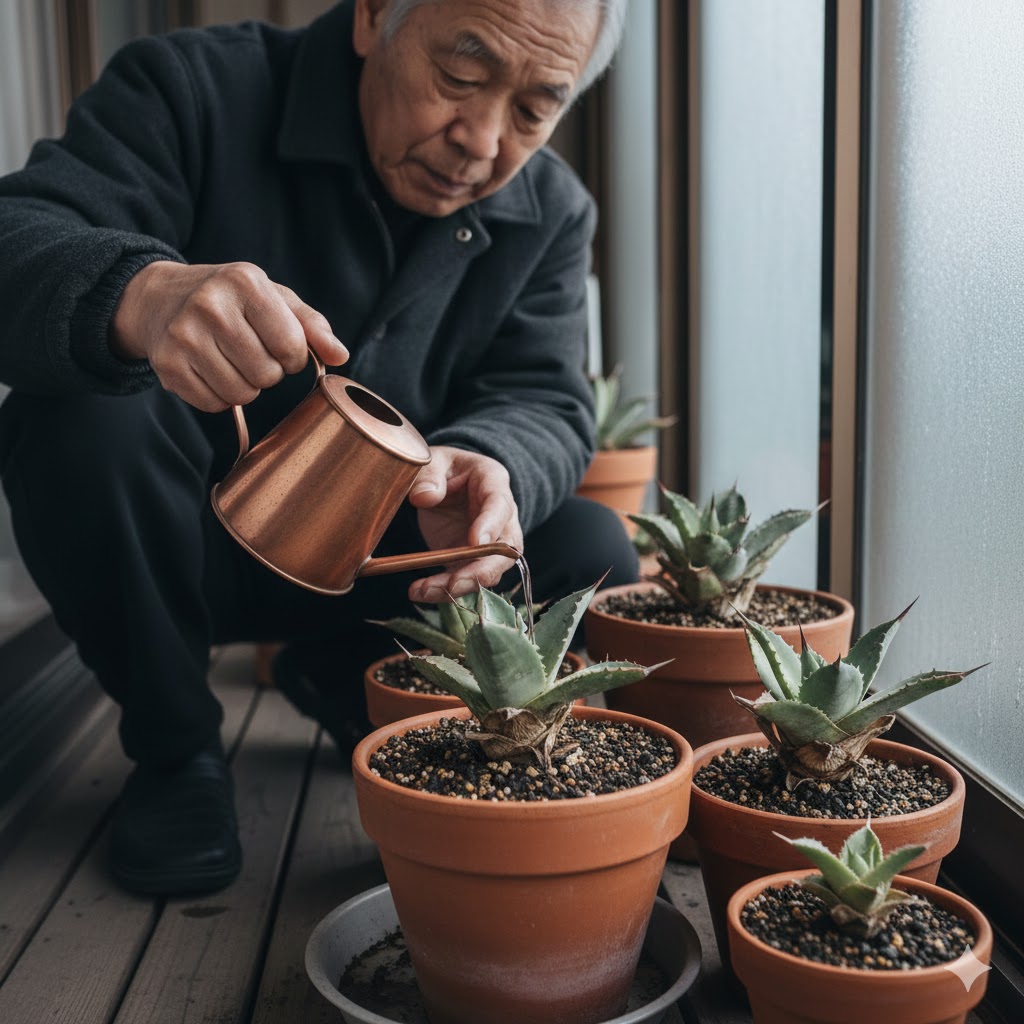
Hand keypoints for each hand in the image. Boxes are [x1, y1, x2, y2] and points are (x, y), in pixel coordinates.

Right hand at [111, 260, 348, 410]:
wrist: (160, 299)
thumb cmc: (231, 301)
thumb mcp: (274, 298)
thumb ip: (312, 326)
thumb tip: (340, 356)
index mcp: (245, 283)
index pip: (291, 345)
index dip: (293, 356)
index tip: (280, 346)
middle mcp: (210, 306)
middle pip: (267, 375)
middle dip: (268, 372)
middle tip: (252, 353)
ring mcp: (184, 336)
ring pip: (241, 394)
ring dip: (245, 387)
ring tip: (232, 362)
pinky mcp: (167, 365)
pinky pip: (214, 405)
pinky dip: (219, 397)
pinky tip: (211, 371)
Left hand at [406, 446, 522, 602]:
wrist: (446, 482)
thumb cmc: (444, 467)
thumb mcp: (434, 460)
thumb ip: (428, 474)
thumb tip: (424, 497)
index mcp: (493, 482)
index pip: (500, 504)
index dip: (491, 525)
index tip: (475, 542)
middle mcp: (501, 516)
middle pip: (505, 549)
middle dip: (481, 570)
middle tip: (453, 584)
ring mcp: (491, 541)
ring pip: (488, 570)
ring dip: (459, 585)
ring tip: (423, 591)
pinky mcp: (474, 559)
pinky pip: (467, 579)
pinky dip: (445, 590)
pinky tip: (421, 592)